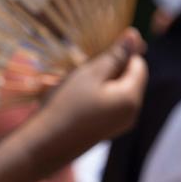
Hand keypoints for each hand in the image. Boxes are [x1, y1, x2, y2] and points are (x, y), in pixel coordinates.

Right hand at [0, 29, 145, 181]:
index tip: (97, 51)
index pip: (139, 65)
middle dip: (110, 67)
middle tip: (83, 66)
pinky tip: (73, 96)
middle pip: (129, 79)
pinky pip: (107, 104)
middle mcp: (132, 114)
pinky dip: (95, 95)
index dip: (121, 53)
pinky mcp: (105, 131)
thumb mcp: (90, 74)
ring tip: (75, 81)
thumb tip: (136, 35)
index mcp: (132, 99)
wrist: (42, 146)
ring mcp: (119, 125)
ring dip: (100, 80)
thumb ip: (115, 55)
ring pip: (117, 91)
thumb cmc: (65, 105)